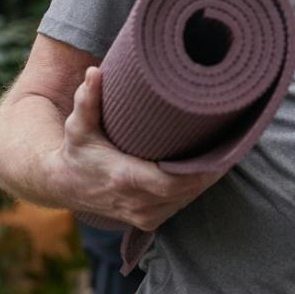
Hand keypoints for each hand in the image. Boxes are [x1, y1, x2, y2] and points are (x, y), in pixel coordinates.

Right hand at [56, 67, 224, 230]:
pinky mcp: (146, 221)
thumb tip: (95, 72)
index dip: (203, 170)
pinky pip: (179, 206)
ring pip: (187, 200)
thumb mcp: (78, 125)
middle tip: (233, 144)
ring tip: (226, 153)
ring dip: (206, 180)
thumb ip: (87, 100)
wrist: (61, 185)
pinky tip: (208, 171)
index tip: (223, 150)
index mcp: (126, 179)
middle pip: (189, 191)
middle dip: (212, 170)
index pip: (175, 182)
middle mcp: (137, 204)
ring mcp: (143, 216)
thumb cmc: (76, 150)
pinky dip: (194, 190)